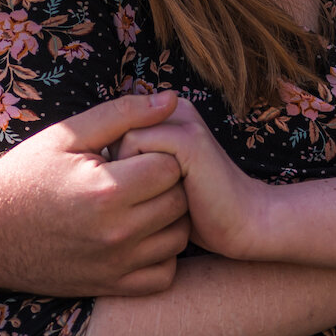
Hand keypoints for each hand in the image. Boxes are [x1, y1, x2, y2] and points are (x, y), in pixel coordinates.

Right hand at [0, 92, 191, 296]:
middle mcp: (117, 233)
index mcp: (107, 190)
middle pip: (180, 202)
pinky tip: (139, 234)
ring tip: (141, 201)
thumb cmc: (26, 176)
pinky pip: (164, 275)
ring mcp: (116, 265)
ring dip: (169, 218)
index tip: (137, 152)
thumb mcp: (68, 135)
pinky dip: (162, 255)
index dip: (160, 152)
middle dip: (167, 183)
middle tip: (140, 174)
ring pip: (179, 239)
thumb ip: (122, 114)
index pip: (172, 166)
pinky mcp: (112, 286)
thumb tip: (170, 99)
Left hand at [114, 95, 273, 260]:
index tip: (133, 194)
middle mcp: (175, 111)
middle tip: (144, 197)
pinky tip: (160, 198)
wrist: (243, 224)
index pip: (116, 128)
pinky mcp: (186, 139)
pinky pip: (134, 145)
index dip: (114, 165)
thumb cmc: (196, 211)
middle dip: (117, 168)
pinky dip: (136, 176)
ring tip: (154, 197)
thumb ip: (132, 163)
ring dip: (125, 175)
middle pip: (115, 131)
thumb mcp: (159, 183)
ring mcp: (182, 121)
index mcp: (169, 117)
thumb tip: (92, 162)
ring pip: (120, 137)